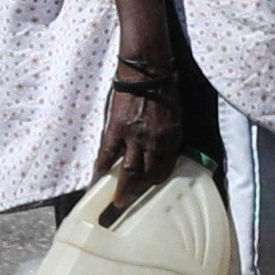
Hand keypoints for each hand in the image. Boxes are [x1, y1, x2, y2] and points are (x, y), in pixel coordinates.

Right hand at [89, 65, 204, 219]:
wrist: (146, 71)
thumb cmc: (164, 91)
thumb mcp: (175, 116)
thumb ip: (169, 137)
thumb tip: (162, 154)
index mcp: (171, 137)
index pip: (165, 168)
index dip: (157, 179)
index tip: (151, 187)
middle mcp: (154, 141)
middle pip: (148, 174)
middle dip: (140, 191)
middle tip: (131, 203)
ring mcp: (134, 136)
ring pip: (129, 170)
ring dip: (124, 188)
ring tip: (118, 200)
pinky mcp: (116, 129)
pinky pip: (108, 154)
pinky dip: (103, 166)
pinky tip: (99, 176)